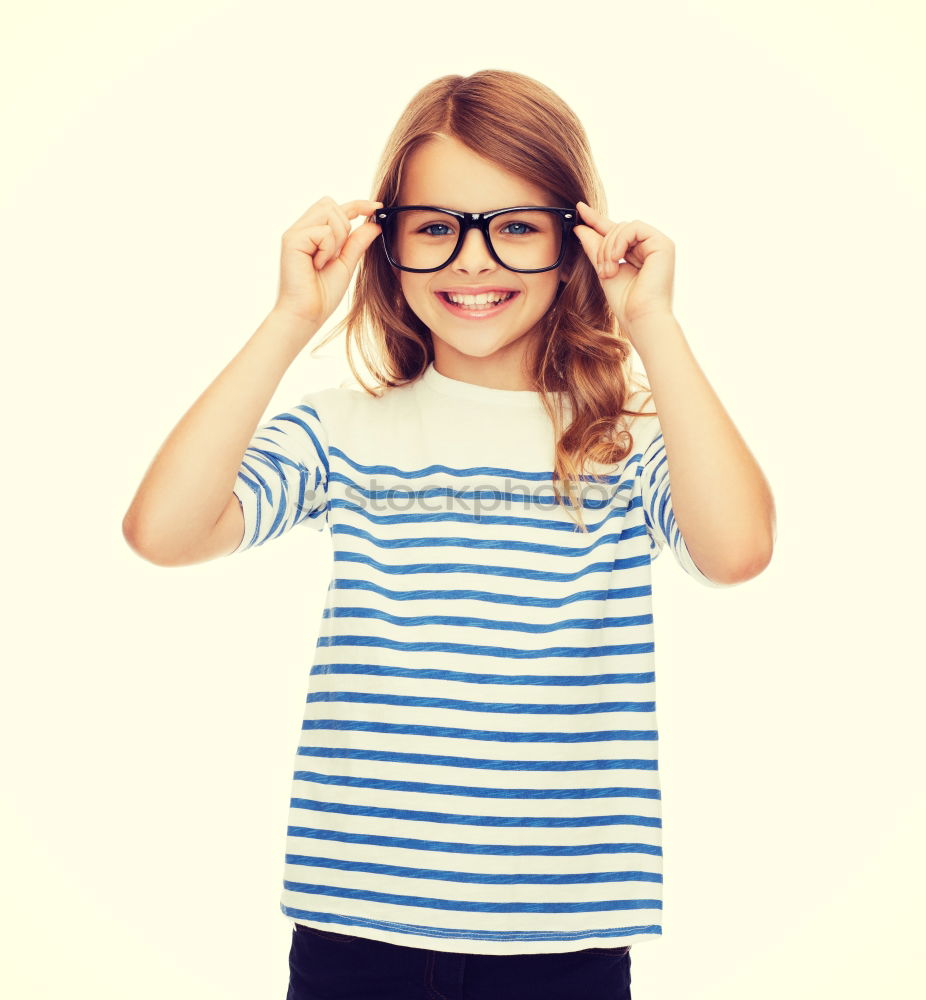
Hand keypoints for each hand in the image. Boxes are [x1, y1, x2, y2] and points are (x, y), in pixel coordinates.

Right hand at [273, 196, 382, 327]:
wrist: (307, 314)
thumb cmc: (322, 294)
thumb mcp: (346, 264)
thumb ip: (358, 242)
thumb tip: (375, 224)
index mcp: (312, 233)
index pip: (336, 208)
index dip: (357, 204)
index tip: (378, 206)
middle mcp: (301, 229)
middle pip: (330, 203)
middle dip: (344, 225)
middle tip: (338, 253)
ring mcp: (295, 233)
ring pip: (328, 212)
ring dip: (337, 237)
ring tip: (326, 260)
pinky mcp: (291, 240)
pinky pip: (323, 232)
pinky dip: (328, 249)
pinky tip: (318, 265)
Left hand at [573, 202, 675, 341]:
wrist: (640, 318)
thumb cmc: (625, 302)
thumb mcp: (604, 269)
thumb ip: (595, 248)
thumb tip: (580, 227)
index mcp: (638, 253)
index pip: (615, 232)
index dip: (597, 220)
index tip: (579, 209)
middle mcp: (649, 247)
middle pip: (617, 228)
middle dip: (603, 246)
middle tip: (602, 270)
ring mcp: (658, 244)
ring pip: (624, 226)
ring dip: (609, 248)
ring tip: (608, 270)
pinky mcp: (663, 243)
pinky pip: (634, 227)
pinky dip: (620, 241)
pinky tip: (617, 259)